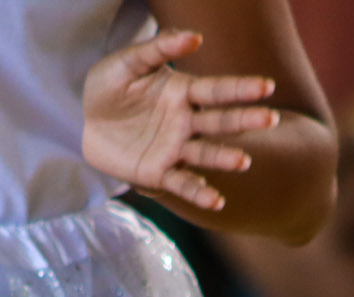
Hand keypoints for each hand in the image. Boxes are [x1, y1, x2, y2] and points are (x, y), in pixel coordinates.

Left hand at [82, 29, 278, 211]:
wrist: (83, 122)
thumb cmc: (109, 86)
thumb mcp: (128, 62)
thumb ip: (159, 48)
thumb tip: (196, 38)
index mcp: (184, 93)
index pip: (217, 90)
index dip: (241, 89)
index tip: (266, 86)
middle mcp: (186, 122)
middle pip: (220, 122)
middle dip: (245, 120)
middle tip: (270, 119)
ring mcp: (175, 149)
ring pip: (205, 153)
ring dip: (224, 158)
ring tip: (243, 161)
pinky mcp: (159, 173)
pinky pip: (182, 183)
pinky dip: (199, 193)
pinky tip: (216, 201)